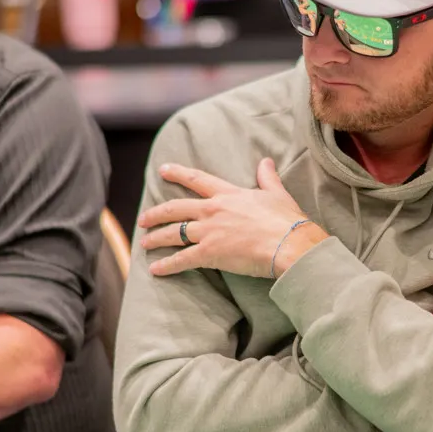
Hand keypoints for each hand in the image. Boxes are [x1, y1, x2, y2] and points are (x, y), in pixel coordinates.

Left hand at [139, 158, 327, 277]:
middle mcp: (213, 210)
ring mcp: (209, 232)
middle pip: (176, 209)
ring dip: (156, 238)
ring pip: (174, 233)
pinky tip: (155, 270)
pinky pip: (182, 260)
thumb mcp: (277, 193)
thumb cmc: (286, 219)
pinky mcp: (209, 253)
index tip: (163, 170)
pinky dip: (167, 266)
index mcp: (228, 194)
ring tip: (144, 243)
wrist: (289, 243)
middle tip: (143, 218)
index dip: (178, 173)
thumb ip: (267, 177)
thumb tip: (266, 162)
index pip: (197, 180)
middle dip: (156, 213)